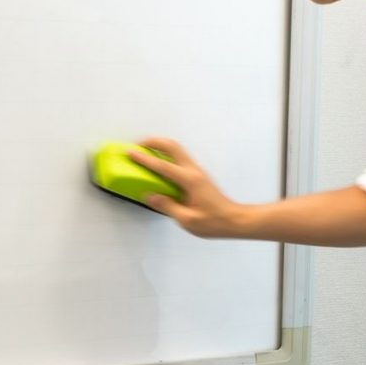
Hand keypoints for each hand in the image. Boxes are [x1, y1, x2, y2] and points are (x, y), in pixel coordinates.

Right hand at [128, 137, 244, 237]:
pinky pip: (179, 159)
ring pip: (177, 150)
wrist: (235, 220)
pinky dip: (166, 156)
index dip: (145, 159)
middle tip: (138, 146)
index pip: (163, 166)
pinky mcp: (198, 175)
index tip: (130, 152)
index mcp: (190, 181)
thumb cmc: (214, 222)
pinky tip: (159, 166)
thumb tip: (150, 196)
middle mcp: (194, 171)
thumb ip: (167, 206)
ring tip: (145, 152)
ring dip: (160, 147)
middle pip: (172, 146)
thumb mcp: (187, 220)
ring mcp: (197, 171)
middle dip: (153, 142)